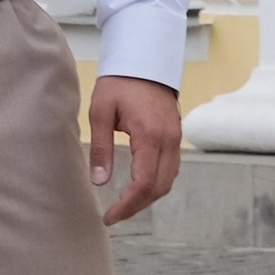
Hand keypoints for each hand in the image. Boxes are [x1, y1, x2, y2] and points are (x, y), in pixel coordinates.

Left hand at [86, 73, 181, 225]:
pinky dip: (156, 183)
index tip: (110, 216)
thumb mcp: (101, 111)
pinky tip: (139, 185)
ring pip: (167, 180)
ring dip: (148, 196)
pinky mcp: (175, 135)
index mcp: (150, 136)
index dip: (128, 205)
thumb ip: (101, 147)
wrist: (144, 58)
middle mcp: (169, 141)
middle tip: (114, 214)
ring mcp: (175, 139)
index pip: (143, 184)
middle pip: (159, 188)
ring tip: (124, 204)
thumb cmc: (120, 81)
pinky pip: (170, 168)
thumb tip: (99, 181)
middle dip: (137, 206)